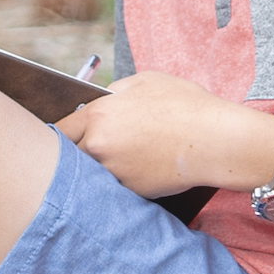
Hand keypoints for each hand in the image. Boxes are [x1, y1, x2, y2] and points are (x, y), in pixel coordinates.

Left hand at [57, 73, 272, 204]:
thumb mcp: (146, 81)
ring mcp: (114, 173)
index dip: (59, 135)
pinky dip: (122, 182)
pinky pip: (116, 188)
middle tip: (88, 153)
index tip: (62, 140)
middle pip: (69, 158)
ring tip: (119, 163)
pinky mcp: (132, 192)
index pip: (58, 131)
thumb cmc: (186, 105)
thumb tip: (103, 101)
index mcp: (98, 116)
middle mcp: (99, 147)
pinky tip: (140, 171)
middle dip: (76, 155)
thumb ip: (115, 92)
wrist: (215, 140)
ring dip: (98, 171)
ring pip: (92, 176)